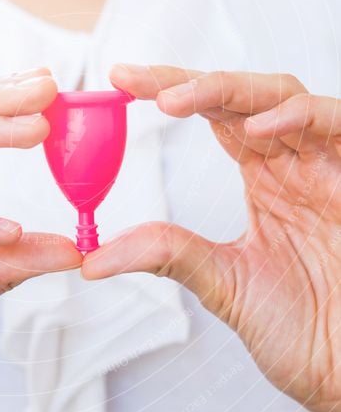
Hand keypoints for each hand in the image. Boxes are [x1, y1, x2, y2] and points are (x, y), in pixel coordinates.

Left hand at [83, 64, 340, 411]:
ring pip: (282, 95)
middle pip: (240, 95)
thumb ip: (168, 255)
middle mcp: (295, 164)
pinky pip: (335, 125)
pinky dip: (298, 117)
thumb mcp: (223, 283)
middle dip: (183, 80)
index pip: (214, 116)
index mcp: (266, 179)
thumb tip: (93, 257)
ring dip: (227, 89)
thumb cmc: (305, 331)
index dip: (170, 91)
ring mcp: (328, 167)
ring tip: (173, 100)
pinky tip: (256, 128)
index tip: (119, 83)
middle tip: (129, 80)